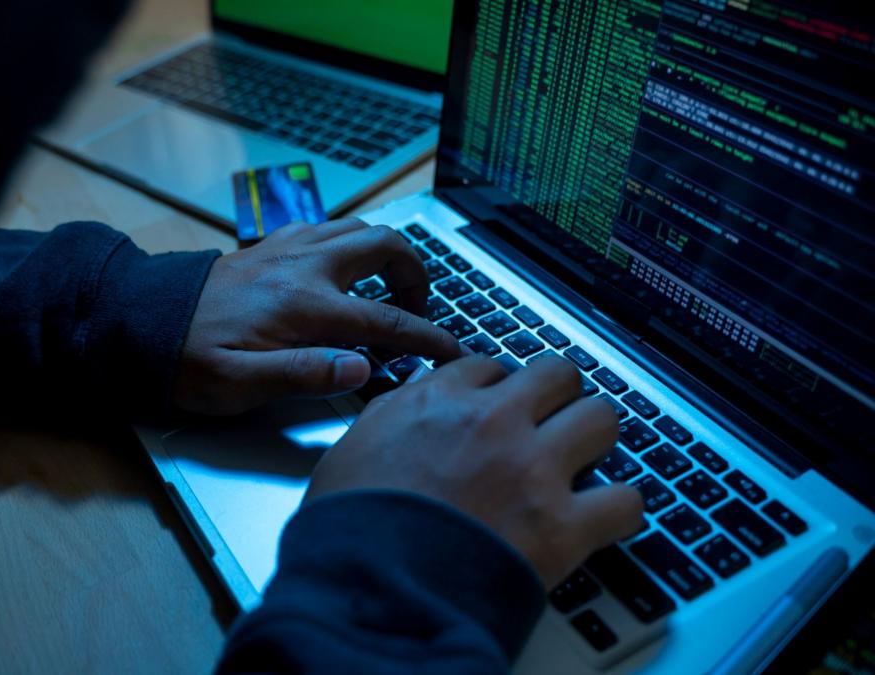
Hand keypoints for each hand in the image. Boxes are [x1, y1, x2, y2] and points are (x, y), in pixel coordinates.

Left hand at [174, 218, 464, 414]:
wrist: (141, 323)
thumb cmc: (188, 360)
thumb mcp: (240, 385)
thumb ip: (304, 375)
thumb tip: (362, 369)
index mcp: (304, 306)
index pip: (386, 320)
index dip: (428, 338)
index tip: (454, 351)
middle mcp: (303, 267)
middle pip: (385, 245)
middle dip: (416, 274)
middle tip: (417, 311)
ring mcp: (287, 249)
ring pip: (358, 227)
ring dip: (385, 252)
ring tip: (388, 289)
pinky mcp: (270, 244)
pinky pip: (326, 227)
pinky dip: (349, 242)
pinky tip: (342, 272)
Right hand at [306, 355, 643, 587]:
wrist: (370, 587)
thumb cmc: (351, 527)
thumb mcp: (351, 449)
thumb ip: (391, 418)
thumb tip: (410, 408)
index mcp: (439, 403)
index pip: (488, 366)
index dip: (497, 387)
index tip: (498, 404)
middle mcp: (493, 423)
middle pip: (558, 374)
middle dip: (557, 396)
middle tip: (550, 422)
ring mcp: (534, 470)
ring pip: (602, 418)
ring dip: (594, 438)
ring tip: (583, 460)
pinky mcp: (563, 526)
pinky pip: (627, 500)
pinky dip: (620, 508)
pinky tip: (603, 516)